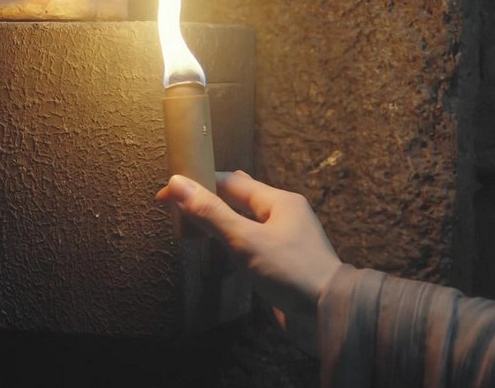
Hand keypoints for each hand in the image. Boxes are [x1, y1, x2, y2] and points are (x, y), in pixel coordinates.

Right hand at [156, 171, 342, 353]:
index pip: (230, 182)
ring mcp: (284, 238)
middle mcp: (283, 215)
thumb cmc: (291, 271)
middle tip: (176, 208)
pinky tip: (219, 250)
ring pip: (245, 221)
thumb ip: (212, 213)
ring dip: (219, 221)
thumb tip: (177, 183)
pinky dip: (232, 242)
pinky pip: (251, 243)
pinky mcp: (282, 262)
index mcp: (279, 201)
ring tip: (191, 225)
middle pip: (239, 198)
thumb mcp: (246, 240)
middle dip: (209, 200)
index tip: (166, 194)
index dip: (198, 184)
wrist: (328, 312)